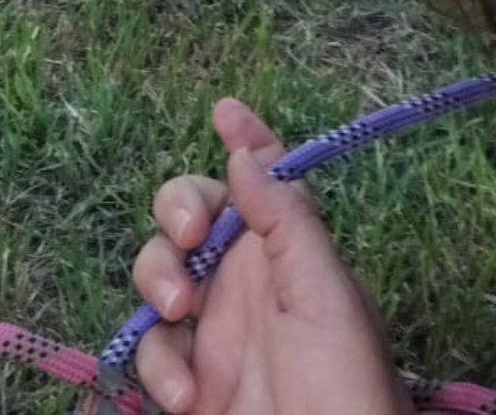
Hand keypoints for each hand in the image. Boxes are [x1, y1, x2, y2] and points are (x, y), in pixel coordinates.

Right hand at [132, 98, 413, 414]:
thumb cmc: (343, 385)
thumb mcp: (325, 296)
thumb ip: (284, 219)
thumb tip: (244, 148)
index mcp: (287, 253)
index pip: (261, 181)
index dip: (244, 142)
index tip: (225, 110)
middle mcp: (245, 282)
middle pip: (190, 213)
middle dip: (176, 208)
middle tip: (189, 233)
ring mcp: (212, 334)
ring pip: (158, 272)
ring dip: (158, 278)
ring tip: (181, 310)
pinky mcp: (186, 387)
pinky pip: (151, 351)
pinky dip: (158, 364)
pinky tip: (187, 394)